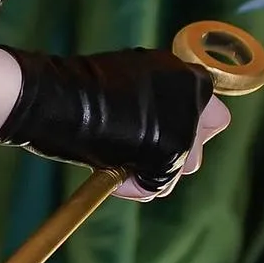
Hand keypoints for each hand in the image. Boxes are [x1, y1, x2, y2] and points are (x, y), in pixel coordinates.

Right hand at [0, 45, 215, 191]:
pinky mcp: (170, 152)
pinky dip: (134, 187)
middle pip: (200, 145)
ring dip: (154, 173)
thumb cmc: (76, 89)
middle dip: (174, 156)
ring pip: (182, 168)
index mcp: (185, 75)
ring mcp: (185, 125)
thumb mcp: (126, 82)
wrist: (54, 95)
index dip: (183, 130)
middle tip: (137, 152)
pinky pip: (158, 185)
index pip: (210, 115)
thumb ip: (151, 102)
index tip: (156, 134)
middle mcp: (192, 97)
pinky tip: (106, 168)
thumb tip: (153, 139)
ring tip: (116, 162)